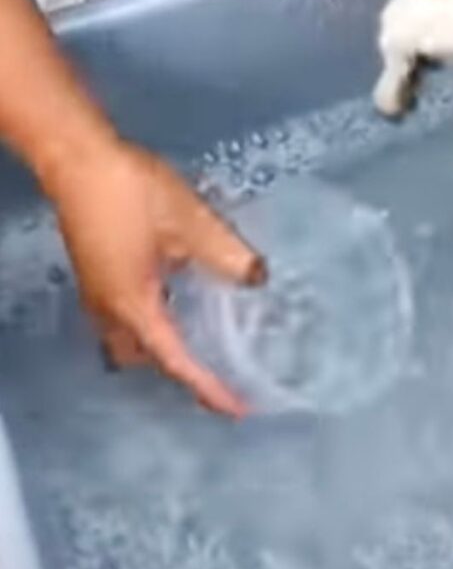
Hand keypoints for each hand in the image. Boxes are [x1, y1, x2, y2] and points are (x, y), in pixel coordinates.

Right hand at [42, 139, 265, 416]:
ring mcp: (96, 291)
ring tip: (206, 334)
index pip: (176, 361)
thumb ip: (228, 255)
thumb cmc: (133, 193)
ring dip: (164, 344)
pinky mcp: (96, 271)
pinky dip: (155, 319)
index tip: (237, 408)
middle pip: (146, 358)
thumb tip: (258, 280)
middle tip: (221, 368)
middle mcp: (109, 310)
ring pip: (130, 338)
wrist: (78, 160)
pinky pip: (126, 314)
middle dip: (180, 370)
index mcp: (134, 306)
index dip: (208, 387)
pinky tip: (181, 293)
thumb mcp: (193, 223)